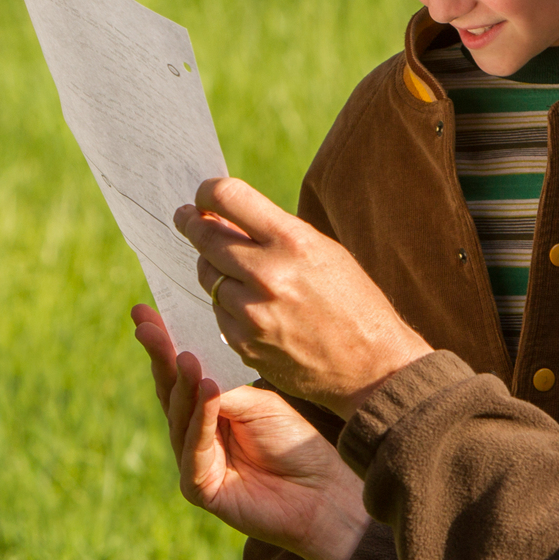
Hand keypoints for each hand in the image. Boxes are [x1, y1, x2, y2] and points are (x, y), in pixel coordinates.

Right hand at [132, 305, 372, 559]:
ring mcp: (193, 462)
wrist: (322, 489)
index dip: (162, 344)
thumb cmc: (292, 441)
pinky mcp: (200, 488)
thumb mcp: (257, 401)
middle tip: (147, 326)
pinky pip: (195, 449)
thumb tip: (186, 359)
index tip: (144, 311)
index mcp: (207, 408)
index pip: (179, 373)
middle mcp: (193, 434)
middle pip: (170, 391)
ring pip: (180, 417)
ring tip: (185, 355)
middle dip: (159, 357)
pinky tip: (207, 390)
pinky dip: (202, 419)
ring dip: (182, 384)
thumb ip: (223, 387)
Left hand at [176, 178, 433, 418]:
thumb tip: (226, 215)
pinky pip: (218, 312)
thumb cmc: (353, 301)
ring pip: (208, 276)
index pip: (227, 197)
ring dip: (213, 267)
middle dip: (192, 224)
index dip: (207, 192)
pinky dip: (228, 304)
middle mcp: (268, 274)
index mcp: (293, 241)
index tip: (203, 197)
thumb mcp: (324, 252)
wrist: (373, 366)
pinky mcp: (244, 344)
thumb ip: (275, 232)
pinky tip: (250, 304)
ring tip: (231, 266)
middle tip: (186, 218)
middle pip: (206, 238)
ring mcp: (252, 313)